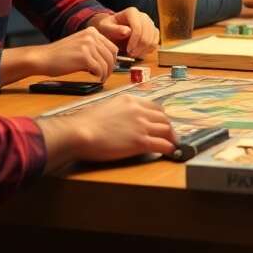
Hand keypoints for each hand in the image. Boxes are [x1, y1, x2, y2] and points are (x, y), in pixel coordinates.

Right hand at [29, 27, 117, 81]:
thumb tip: (110, 62)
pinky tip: (94, 79)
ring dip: (105, 74)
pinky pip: (99, 69)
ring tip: (99, 79)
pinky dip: (99, 77)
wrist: (42, 58)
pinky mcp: (84, 56)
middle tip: (104, 76)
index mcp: (91, 31)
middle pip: (111, 55)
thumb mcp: (79, 45)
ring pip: (106, 63)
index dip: (112, 60)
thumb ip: (94, 49)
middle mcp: (91, 35)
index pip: (112, 47)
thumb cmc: (58, 55)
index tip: (108, 69)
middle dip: (110, 68)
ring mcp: (88, 45)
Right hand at [40, 93, 176, 163]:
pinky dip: (170, 148)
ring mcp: (141, 125)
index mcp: (130, 100)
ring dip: (171, 137)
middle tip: (170, 135)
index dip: (160, 116)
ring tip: (173, 144)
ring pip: (166, 130)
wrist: (79, 132)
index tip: (161, 123)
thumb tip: (120, 121)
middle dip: (168, 127)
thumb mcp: (105, 108)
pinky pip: (163, 144)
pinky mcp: (141, 142)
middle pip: (163, 117)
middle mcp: (139, 110)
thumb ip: (118, 112)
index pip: (154, 106)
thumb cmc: (84, 123)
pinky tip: (171, 152)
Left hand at [90, 8, 158, 57]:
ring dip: (144, 50)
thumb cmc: (108, 28)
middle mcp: (143, 16)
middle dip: (139, 47)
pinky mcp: (153, 31)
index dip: (134, 41)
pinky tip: (139, 52)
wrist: (112, 29)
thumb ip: (114, 29)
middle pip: (147, 34)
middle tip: (131, 55)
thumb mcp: (106, 28)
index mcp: (132, 12)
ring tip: (134, 54)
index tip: (128, 50)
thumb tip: (127, 31)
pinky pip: (155, 42)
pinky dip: (149, 50)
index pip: (138, 28)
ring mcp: (150, 23)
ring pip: (153, 39)